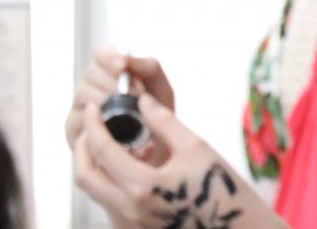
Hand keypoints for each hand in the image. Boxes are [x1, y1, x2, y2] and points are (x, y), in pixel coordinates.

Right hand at [66, 44, 175, 165]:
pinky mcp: (73, 134)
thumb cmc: (158, 118)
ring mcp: (79, 111)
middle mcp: (90, 90)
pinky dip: (99, 127)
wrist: (158, 155)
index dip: (108, 57)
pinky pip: (79, 123)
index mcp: (109, 73)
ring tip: (132, 115)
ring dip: (108, 103)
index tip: (122, 66)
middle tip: (135, 96)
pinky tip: (118, 132)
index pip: (100, 53)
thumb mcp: (160, 89)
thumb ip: (148, 68)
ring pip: (84, 96)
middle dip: (114, 83)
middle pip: (91, 75)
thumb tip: (126, 59)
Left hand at [74, 93, 285, 228]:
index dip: (94, 124)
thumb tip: (143, 101)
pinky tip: (125, 161)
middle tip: (92, 125)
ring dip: (91, 163)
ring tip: (105, 140)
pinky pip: (108, 198)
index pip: (103, 150)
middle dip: (82, 147)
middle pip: (85, 176)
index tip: (96, 107)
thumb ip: (164, 122)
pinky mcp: (138, 223)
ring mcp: (132, 219)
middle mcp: (130, 207)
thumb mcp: (196, 147)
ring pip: (94, 190)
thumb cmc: (221, 188)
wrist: (235, 226)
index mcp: (142, 185)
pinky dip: (106, 177)